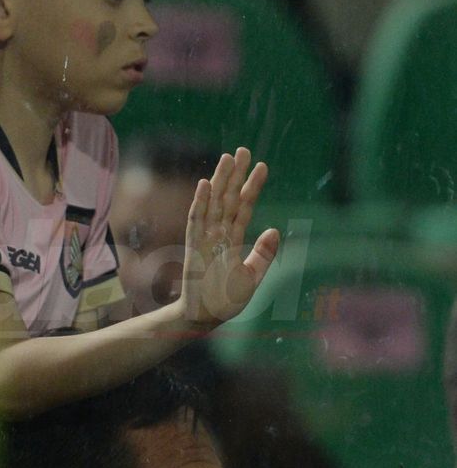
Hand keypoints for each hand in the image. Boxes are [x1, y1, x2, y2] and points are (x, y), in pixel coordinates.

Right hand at [179, 147, 278, 326]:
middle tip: (242, 150)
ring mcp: (205, 239)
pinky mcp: (194, 247)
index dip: (252, 187)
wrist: (205, 317)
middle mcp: (218, 234)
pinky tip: (205, 184)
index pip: (244, 207)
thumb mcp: (252, 276)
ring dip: (219, 180)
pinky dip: (200, 203)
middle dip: (235, 174)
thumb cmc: (227, 300)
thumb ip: (263, 254)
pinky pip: (196, 220)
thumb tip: (274, 229)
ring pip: (213, 203)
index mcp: (233, 240)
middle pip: (228, 198)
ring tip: (227, 158)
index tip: (263, 166)